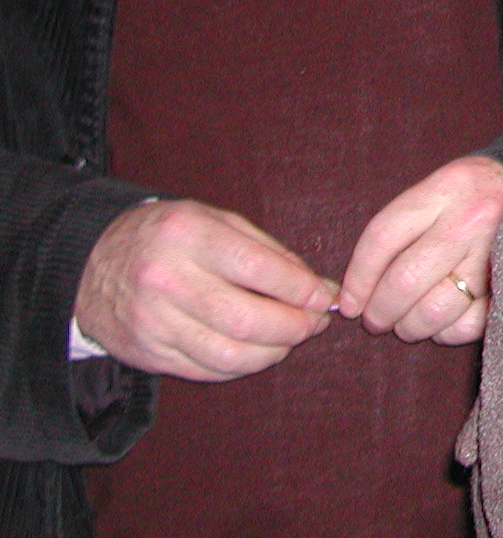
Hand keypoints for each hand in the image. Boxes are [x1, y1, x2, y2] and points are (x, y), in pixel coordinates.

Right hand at [74, 200, 335, 381]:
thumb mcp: (214, 220)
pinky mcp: (147, 355)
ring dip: (274, 352)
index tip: (325, 296)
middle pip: (246, 320)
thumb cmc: (168, 236)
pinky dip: (243, 366)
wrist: (89, 264)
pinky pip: (207, 370)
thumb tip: (315, 286)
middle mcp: (168, 281)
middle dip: (294, 327)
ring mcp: (154, 323)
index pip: (257, 269)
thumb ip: (265, 249)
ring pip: (229, 354)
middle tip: (316, 322)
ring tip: (291, 338)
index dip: (300, 289)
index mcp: (189, 236)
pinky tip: (259, 352)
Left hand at [339, 154, 502, 344]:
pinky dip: (447, 332)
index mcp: (446, 189)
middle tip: (376, 320)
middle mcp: (472, 219)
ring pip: (435, 308)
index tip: (349, 304)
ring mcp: (498, 253)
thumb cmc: (467, 198)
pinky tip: (443, 321)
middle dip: (381, 310)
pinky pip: (468, 324)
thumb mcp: (434, 193)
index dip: (358, 278)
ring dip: (410, 326)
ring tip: (406, 324)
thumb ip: (397, 233)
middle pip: (407, 279)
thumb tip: (355, 295)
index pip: (384, 237)